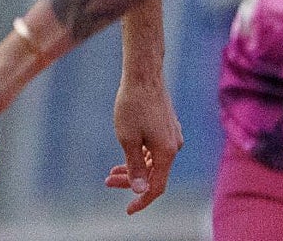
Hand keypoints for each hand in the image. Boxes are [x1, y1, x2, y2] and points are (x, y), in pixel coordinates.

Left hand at [105, 74, 182, 213]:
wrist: (143, 74)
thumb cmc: (133, 104)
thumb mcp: (128, 139)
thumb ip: (135, 166)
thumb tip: (140, 190)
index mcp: (167, 152)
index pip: (156, 187)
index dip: (142, 200)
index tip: (128, 209)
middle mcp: (174, 145)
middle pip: (153, 174)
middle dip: (131, 181)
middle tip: (108, 181)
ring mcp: (172, 135)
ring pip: (153, 161)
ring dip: (134, 168)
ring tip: (112, 171)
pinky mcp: (167, 126)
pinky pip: (155, 149)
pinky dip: (141, 155)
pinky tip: (126, 154)